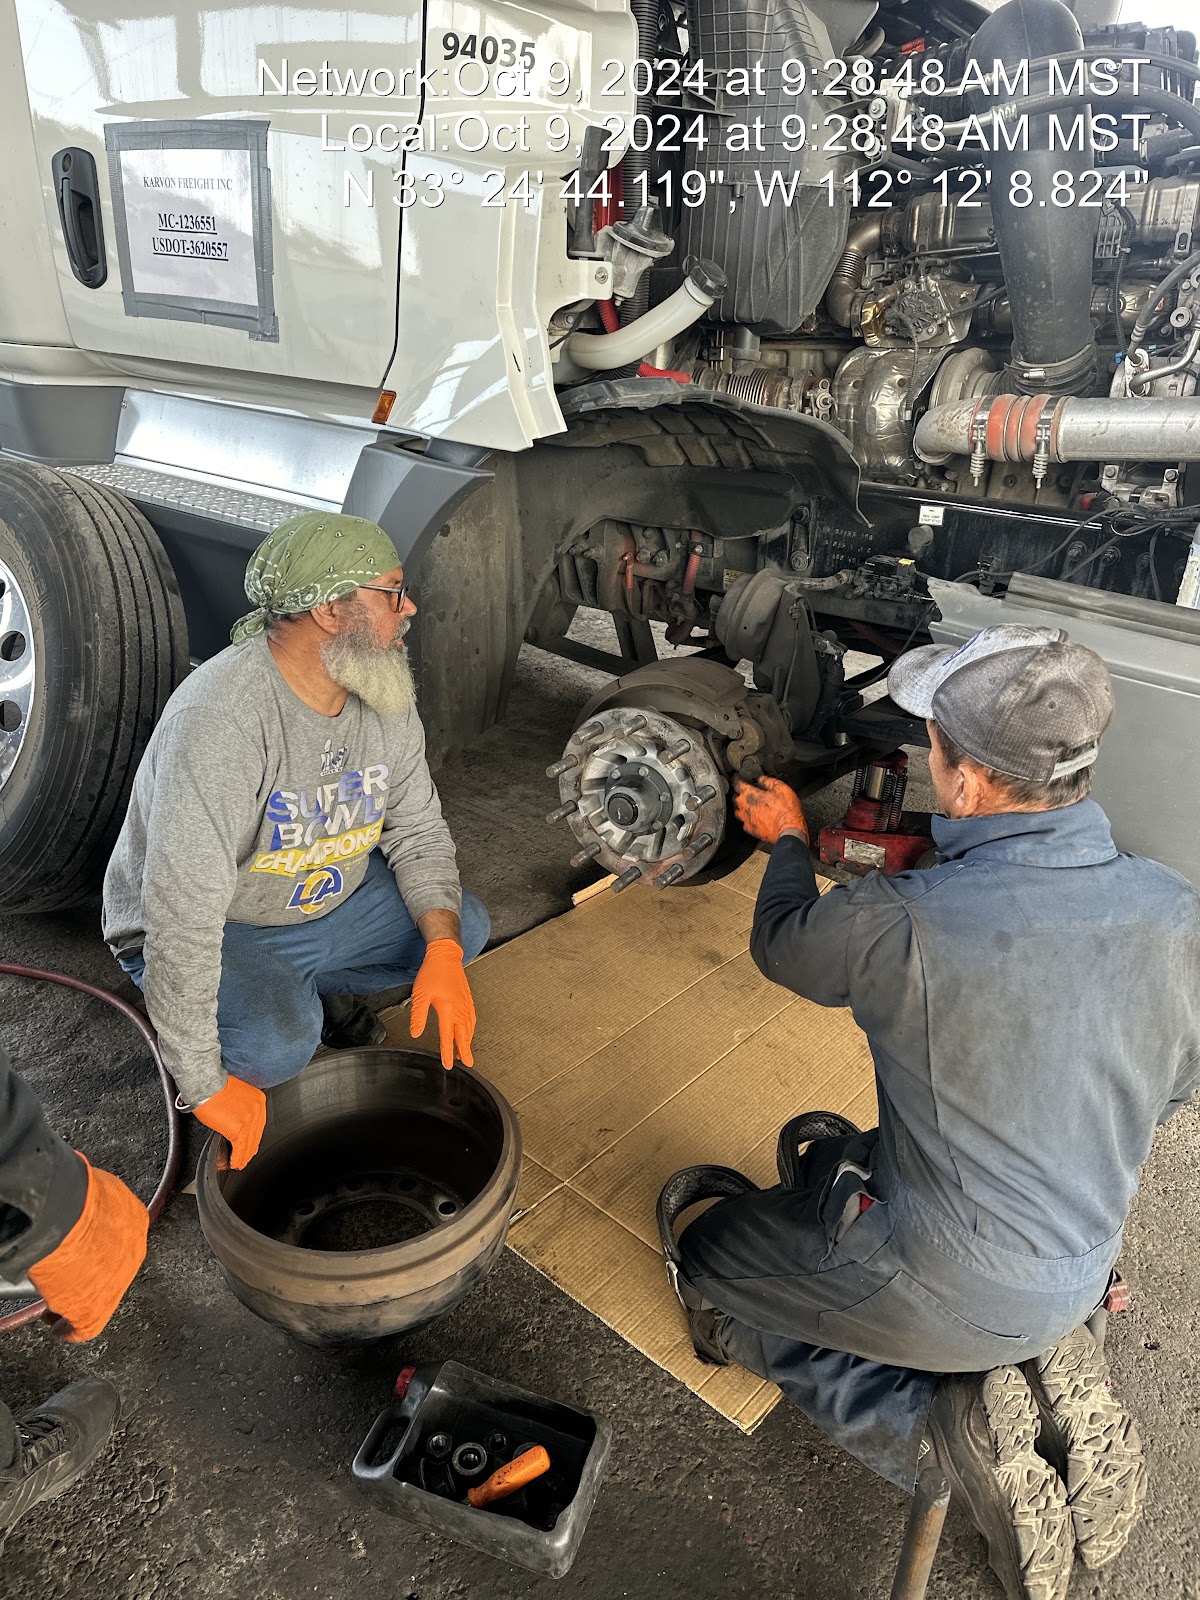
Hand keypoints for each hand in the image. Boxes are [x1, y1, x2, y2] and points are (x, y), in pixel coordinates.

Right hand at [28, 1155, 148, 1341]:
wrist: (63, 1213)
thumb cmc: (75, 1195)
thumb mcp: (98, 1188)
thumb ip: (98, 1200)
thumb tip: (84, 1193)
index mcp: (137, 1219)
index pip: (122, 1238)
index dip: (101, 1246)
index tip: (87, 1249)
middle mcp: (134, 1252)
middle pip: (112, 1269)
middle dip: (92, 1273)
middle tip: (70, 1275)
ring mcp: (116, 1284)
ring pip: (98, 1298)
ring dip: (78, 1299)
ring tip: (58, 1300)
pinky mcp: (93, 1310)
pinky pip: (83, 1327)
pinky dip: (68, 1329)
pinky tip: (57, 1325)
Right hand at [193, 1075, 266, 1168]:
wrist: (206, 1084)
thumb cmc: (216, 1086)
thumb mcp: (237, 1093)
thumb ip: (242, 1107)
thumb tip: (237, 1120)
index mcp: (258, 1100)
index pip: (259, 1124)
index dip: (254, 1137)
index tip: (251, 1144)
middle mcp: (257, 1109)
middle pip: (256, 1135)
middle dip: (250, 1149)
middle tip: (246, 1157)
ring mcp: (249, 1120)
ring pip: (249, 1143)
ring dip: (244, 1156)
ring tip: (239, 1164)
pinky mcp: (239, 1129)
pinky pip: (240, 1148)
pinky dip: (237, 1158)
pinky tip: (234, 1163)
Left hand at [410, 939, 475, 1069]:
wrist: (445, 955)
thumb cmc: (432, 972)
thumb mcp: (420, 995)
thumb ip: (418, 1016)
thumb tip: (415, 1033)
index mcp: (448, 1009)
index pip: (448, 1037)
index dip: (448, 1053)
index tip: (448, 1065)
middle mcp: (459, 1008)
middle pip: (464, 1035)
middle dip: (465, 1051)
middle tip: (467, 1063)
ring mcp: (465, 1003)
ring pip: (469, 1028)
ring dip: (468, 1041)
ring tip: (466, 1052)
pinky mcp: (467, 998)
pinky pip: (472, 1018)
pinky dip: (471, 1029)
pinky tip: (470, 1031)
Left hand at [733, 775, 807, 844]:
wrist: (789, 830)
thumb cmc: (785, 810)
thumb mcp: (781, 788)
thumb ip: (768, 781)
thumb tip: (762, 779)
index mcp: (750, 794)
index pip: (737, 784)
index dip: (737, 779)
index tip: (737, 778)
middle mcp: (745, 807)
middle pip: (735, 798)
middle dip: (738, 793)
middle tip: (743, 791)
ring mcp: (747, 820)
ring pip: (738, 811)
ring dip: (740, 807)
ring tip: (746, 804)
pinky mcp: (751, 830)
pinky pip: (744, 823)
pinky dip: (747, 819)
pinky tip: (752, 818)